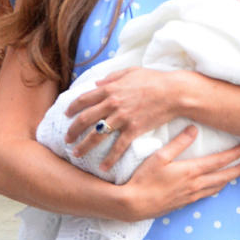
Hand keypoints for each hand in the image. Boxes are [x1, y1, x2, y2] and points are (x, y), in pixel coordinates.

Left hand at [66, 68, 183, 170]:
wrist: (174, 92)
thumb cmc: (154, 80)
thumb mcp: (130, 71)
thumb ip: (111, 77)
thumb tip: (97, 83)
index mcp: (109, 89)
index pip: (83, 99)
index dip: (72, 108)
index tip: (66, 116)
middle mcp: (112, 104)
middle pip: (85, 119)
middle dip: (72, 131)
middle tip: (66, 139)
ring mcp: (122, 118)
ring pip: (97, 135)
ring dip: (84, 146)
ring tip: (76, 155)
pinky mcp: (134, 129)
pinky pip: (118, 147)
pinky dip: (110, 158)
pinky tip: (103, 167)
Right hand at [120, 126, 239, 218]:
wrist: (134, 204)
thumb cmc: (144, 179)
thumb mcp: (159, 156)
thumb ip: (178, 143)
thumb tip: (193, 129)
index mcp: (191, 171)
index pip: (219, 161)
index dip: (234, 155)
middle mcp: (195, 185)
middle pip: (222, 176)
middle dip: (237, 170)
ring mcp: (190, 196)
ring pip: (215, 187)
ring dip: (227, 180)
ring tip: (235, 175)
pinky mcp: (184, 203)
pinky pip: (206, 195)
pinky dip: (215, 189)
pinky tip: (215, 188)